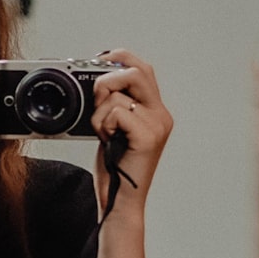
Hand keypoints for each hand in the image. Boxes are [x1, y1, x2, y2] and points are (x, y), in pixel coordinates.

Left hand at [90, 49, 173, 216]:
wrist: (120, 200)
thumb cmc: (114, 166)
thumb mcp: (113, 128)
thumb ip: (113, 104)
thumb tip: (98, 81)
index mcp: (155, 111)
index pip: (142, 68)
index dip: (119, 58)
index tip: (99, 60)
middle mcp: (161, 115)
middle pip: (137, 70)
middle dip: (109, 78)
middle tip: (97, 98)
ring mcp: (157, 125)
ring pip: (119, 93)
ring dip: (99, 112)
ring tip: (104, 133)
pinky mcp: (148, 136)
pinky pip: (116, 111)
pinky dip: (103, 124)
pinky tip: (108, 140)